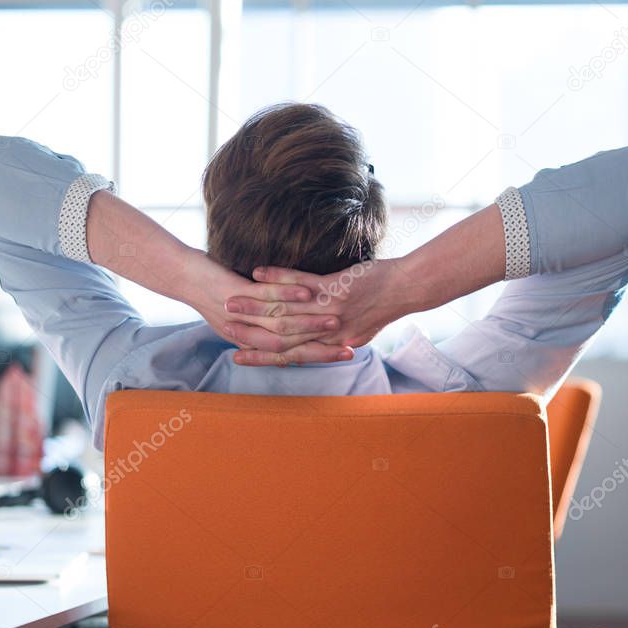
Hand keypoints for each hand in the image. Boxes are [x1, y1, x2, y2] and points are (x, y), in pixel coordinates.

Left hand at [183, 249, 352, 363]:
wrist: (184, 278)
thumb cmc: (218, 289)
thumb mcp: (247, 309)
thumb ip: (272, 317)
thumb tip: (299, 316)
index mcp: (255, 340)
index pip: (295, 353)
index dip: (322, 354)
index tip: (349, 353)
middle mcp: (250, 334)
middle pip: (293, 346)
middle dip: (323, 347)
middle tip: (351, 348)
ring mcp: (243, 315)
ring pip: (281, 323)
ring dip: (309, 323)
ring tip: (336, 318)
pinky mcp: (235, 294)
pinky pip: (264, 297)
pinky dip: (287, 293)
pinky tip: (306, 289)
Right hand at [224, 259, 405, 365]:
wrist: (404, 289)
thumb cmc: (380, 307)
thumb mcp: (356, 332)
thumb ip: (334, 340)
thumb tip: (316, 344)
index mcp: (330, 345)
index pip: (288, 355)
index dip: (261, 357)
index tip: (237, 356)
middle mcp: (327, 332)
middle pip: (280, 334)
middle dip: (248, 330)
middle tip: (223, 326)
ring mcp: (328, 310)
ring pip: (284, 309)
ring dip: (254, 303)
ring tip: (230, 298)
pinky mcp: (334, 288)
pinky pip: (300, 282)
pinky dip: (277, 277)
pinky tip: (257, 271)